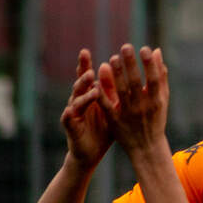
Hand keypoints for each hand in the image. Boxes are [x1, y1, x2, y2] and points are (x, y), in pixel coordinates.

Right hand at [60, 49, 111, 169]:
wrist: (91, 152)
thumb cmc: (103, 129)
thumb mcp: (112, 109)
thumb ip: (118, 92)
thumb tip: (132, 74)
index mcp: (90, 95)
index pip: (89, 76)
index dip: (87, 63)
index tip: (88, 50)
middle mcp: (79, 100)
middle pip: (80, 81)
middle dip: (82, 69)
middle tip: (86, 56)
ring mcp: (73, 111)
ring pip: (76, 96)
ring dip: (82, 87)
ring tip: (90, 79)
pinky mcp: (70, 124)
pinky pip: (70, 115)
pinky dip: (73, 110)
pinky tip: (73, 107)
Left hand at [97, 44, 169, 153]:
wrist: (147, 147)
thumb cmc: (156, 119)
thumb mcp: (163, 99)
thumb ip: (161, 76)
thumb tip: (157, 51)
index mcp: (157, 101)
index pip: (153, 80)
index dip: (150, 65)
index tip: (144, 49)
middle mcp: (143, 106)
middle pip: (136, 83)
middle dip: (131, 65)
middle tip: (125, 47)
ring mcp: (128, 113)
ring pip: (121, 91)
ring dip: (116, 74)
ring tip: (113, 58)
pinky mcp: (114, 119)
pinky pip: (106, 104)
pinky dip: (102, 91)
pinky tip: (98, 75)